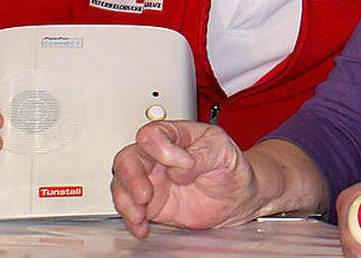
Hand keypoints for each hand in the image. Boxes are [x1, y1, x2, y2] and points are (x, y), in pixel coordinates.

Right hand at [110, 120, 261, 237]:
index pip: (152, 134)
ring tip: (141, 214)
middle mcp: (157, 158)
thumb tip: (178, 168)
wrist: (238, 197)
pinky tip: (141, 226)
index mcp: (175, 137)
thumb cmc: (229, 167)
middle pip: (128, 159)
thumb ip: (200, 156)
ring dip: (126, 200)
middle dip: (131, 177)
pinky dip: (131, 219)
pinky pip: (131, 209)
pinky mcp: (151, 205)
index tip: (185, 162)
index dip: (162, 148)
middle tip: (145, 194)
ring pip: (122, 184)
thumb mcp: (222, 151)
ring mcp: (152, 181)